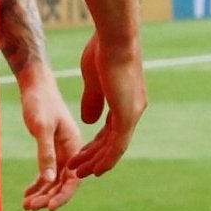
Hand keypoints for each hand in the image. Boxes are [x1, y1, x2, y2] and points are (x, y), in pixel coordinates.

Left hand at [14, 63, 82, 210]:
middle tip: (29, 207)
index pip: (73, 178)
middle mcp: (71, 150)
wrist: (35, 84)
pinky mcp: (50, 148)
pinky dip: (38, 184)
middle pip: (63, 182)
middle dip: (48, 197)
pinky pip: (47, 172)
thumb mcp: (42, 128)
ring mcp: (61, 150)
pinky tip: (27, 194)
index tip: (49, 208)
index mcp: (74, 145)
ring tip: (26, 205)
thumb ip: (46, 154)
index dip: (63, 195)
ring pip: (54, 179)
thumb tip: (48, 180)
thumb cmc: (40, 102)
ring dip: (42, 193)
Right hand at [66, 33, 145, 179]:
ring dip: (96, 162)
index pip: (111, 128)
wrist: (115, 38)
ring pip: (114, 147)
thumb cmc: (104, 50)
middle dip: (93, 156)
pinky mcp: (128, 116)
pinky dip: (105, 160)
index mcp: (127, 99)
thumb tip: (89, 121)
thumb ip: (93, 101)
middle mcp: (134, 108)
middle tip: (76, 167)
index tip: (81, 153)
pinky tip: (93, 170)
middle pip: (112, 141)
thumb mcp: (95, 80)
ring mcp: (132, 113)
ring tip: (78, 173)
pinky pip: (117, 146)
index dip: (96, 143)